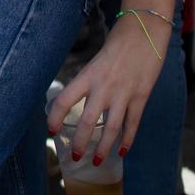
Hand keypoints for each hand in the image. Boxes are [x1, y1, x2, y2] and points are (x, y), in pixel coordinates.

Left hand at [46, 13, 168, 161]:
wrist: (144, 32)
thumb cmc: (117, 45)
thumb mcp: (96, 62)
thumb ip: (89, 82)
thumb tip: (78, 101)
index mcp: (88, 75)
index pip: (65, 100)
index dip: (55, 117)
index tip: (50, 130)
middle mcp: (104, 87)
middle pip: (88, 122)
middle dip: (79, 142)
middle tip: (74, 156)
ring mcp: (124, 94)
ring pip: (111, 129)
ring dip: (103, 148)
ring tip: (97, 162)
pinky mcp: (141, 97)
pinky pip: (133, 124)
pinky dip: (127, 140)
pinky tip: (123, 152)